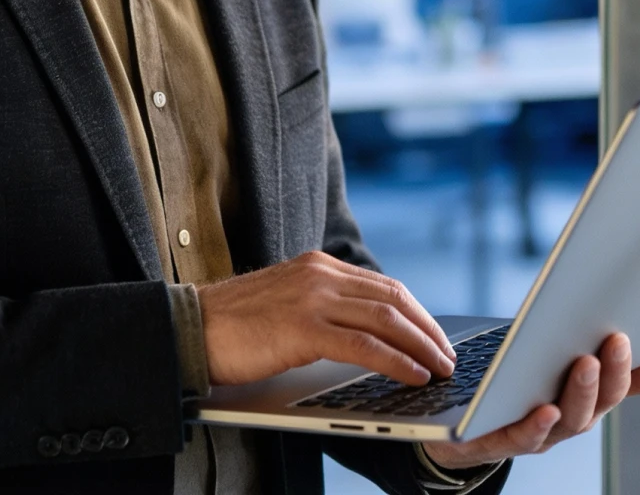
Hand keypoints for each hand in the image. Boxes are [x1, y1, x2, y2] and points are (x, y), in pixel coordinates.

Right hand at [197, 251, 456, 386]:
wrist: (191, 327)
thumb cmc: (234, 325)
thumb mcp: (286, 302)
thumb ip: (321, 306)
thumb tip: (363, 332)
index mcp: (317, 265)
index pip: (382, 285)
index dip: (415, 312)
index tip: (434, 336)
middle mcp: (319, 273)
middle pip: (392, 298)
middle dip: (427, 329)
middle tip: (447, 355)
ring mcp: (312, 297)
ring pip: (385, 318)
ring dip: (421, 346)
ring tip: (440, 368)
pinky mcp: (303, 327)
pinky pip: (364, 344)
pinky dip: (396, 361)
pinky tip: (413, 375)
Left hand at [421, 333, 639, 470]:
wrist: (457, 431)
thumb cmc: (509, 391)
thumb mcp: (545, 369)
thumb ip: (583, 358)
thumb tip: (625, 334)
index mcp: (577, 403)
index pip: (614, 389)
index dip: (636, 376)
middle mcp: (562, 423)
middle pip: (594, 404)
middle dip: (610, 373)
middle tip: (617, 339)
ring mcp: (534, 436)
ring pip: (566, 421)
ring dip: (580, 393)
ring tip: (586, 362)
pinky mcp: (496, 441)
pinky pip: (521, 438)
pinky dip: (536, 426)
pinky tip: (545, 409)